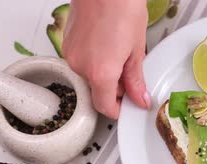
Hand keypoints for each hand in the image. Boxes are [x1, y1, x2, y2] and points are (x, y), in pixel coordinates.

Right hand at [63, 0, 150, 118]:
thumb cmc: (122, 7)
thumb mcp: (136, 49)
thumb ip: (135, 79)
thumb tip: (140, 99)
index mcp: (100, 73)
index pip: (105, 107)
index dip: (118, 110)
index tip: (127, 105)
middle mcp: (81, 67)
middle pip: (97, 91)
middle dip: (114, 88)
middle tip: (130, 73)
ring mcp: (71, 54)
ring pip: (89, 75)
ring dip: (104, 73)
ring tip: (120, 52)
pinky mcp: (66, 43)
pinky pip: (82, 61)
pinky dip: (94, 60)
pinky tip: (107, 44)